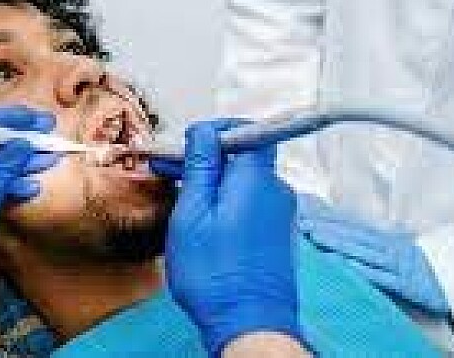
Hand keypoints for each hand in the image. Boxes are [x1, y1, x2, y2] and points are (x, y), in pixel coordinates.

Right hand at [150, 119, 303, 355]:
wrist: (249, 324)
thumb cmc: (216, 275)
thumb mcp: (192, 214)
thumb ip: (200, 167)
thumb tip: (203, 133)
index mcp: (256, 180)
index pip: (246, 129)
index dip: (215, 130)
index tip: (186, 143)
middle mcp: (276, 191)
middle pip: (244, 155)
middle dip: (207, 157)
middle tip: (172, 168)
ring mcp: (280, 214)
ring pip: (245, 181)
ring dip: (215, 181)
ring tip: (183, 199)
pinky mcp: (277, 233)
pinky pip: (251, 202)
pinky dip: (227, 202)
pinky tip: (204, 221)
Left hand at [296, 194, 449, 314]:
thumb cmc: (428, 266)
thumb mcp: (400, 248)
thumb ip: (375, 243)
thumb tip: (347, 233)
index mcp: (388, 239)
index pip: (353, 226)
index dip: (330, 218)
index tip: (306, 210)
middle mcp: (390, 248)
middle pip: (353, 235)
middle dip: (326, 227)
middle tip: (300, 220)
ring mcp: (398, 265)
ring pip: (363, 252)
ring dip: (337, 243)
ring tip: (313, 236)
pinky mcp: (407, 284)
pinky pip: (380, 276)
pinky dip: (360, 269)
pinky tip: (342, 264)